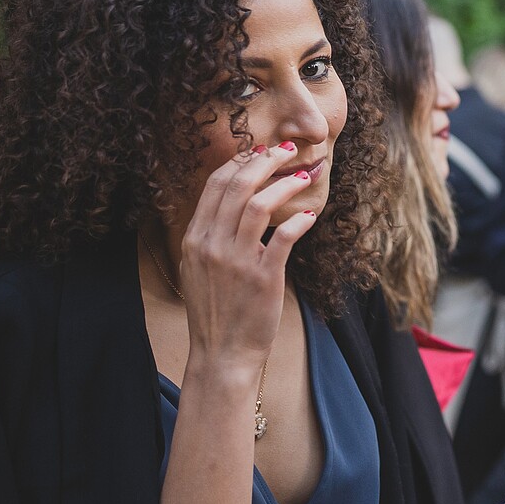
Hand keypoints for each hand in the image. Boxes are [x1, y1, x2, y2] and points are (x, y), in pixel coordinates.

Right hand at [177, 143, 321, 373]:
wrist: (221, 352)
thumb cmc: (216, 309)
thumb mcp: (199, 267)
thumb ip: (210, 235)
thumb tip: (232, 204)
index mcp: (195, 238)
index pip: (215, 185)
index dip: (240, 162)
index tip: (259, 151)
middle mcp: (211, 244)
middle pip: (237, 186)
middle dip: (264, 161)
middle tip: (286, 151)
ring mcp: (236, 260)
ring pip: (260, 204)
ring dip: (286, 184)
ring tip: (304, 176)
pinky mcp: (262, 277)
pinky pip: (283, 237)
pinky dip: (299, 221)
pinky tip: (310, 215)